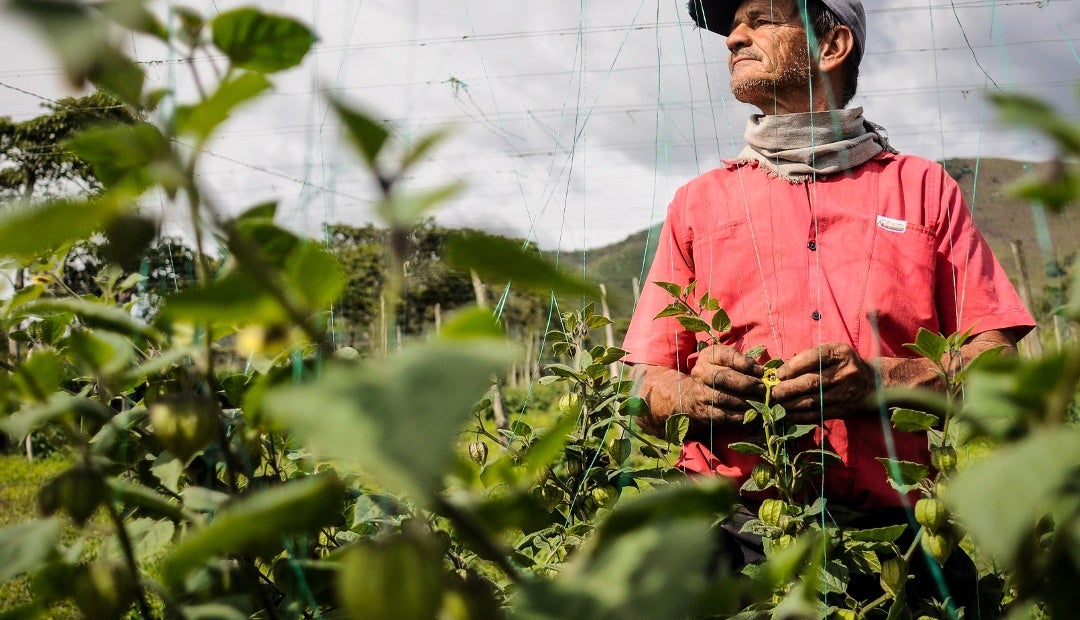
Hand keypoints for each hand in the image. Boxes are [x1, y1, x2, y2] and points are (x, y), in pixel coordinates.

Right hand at [632, 345, 764, 434]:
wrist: (689, 396)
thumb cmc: (716, 374)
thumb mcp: (723, 361)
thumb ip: (742, 362)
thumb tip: (765, 372)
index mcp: (707, 356)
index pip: (727, 357)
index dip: (746, 364)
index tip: (761, 371)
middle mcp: (700, 372)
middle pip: (723, 377)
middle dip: (746, 383)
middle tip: (763, 389)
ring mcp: (700, 393)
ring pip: (723, 398)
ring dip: (745, 401)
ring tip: (760, 402)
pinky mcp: (703, 411)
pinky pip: (722, 414)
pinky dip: (739, 415)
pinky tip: (752, 414)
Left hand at [770, 342, 874, 419]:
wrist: (871, 382)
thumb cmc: (842, 363)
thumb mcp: (831, 351)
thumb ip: (808, 357)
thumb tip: (781, 370)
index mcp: (840, 354)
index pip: (814, 358)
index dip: (793, 367)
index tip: (778, 374)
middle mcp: (845, 373)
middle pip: (812, 382)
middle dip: (788, 389)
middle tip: (771, 393)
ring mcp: (845, 393)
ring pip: (813, 401)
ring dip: (791, 405)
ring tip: (775, 404)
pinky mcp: (843, 410)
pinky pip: (818, 414)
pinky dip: (800, 416)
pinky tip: (787, 415)